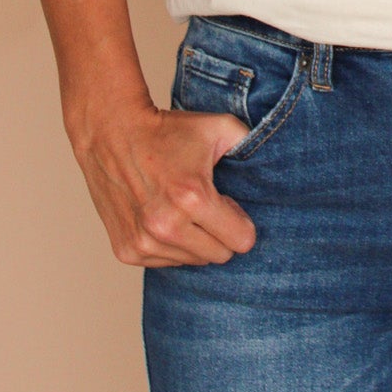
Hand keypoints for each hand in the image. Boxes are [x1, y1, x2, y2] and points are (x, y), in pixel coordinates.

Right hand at [72, 101, 258, 267]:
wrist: (111, 133)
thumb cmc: (167, 131)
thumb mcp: (218, 128)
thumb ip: (252, 144)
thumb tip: (280, 163)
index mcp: (193, 198)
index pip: (241, 242)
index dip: (240, 222)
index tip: (228, 203)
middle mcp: (165, 226)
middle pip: (219, 256)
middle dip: (220, 234)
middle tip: (206, 206)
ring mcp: (143, 242)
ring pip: (192, 262)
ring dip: (193, 240)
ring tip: (181, 208)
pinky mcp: (126, 251)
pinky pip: (165, 263)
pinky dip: (169, 245)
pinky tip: (161, 216)